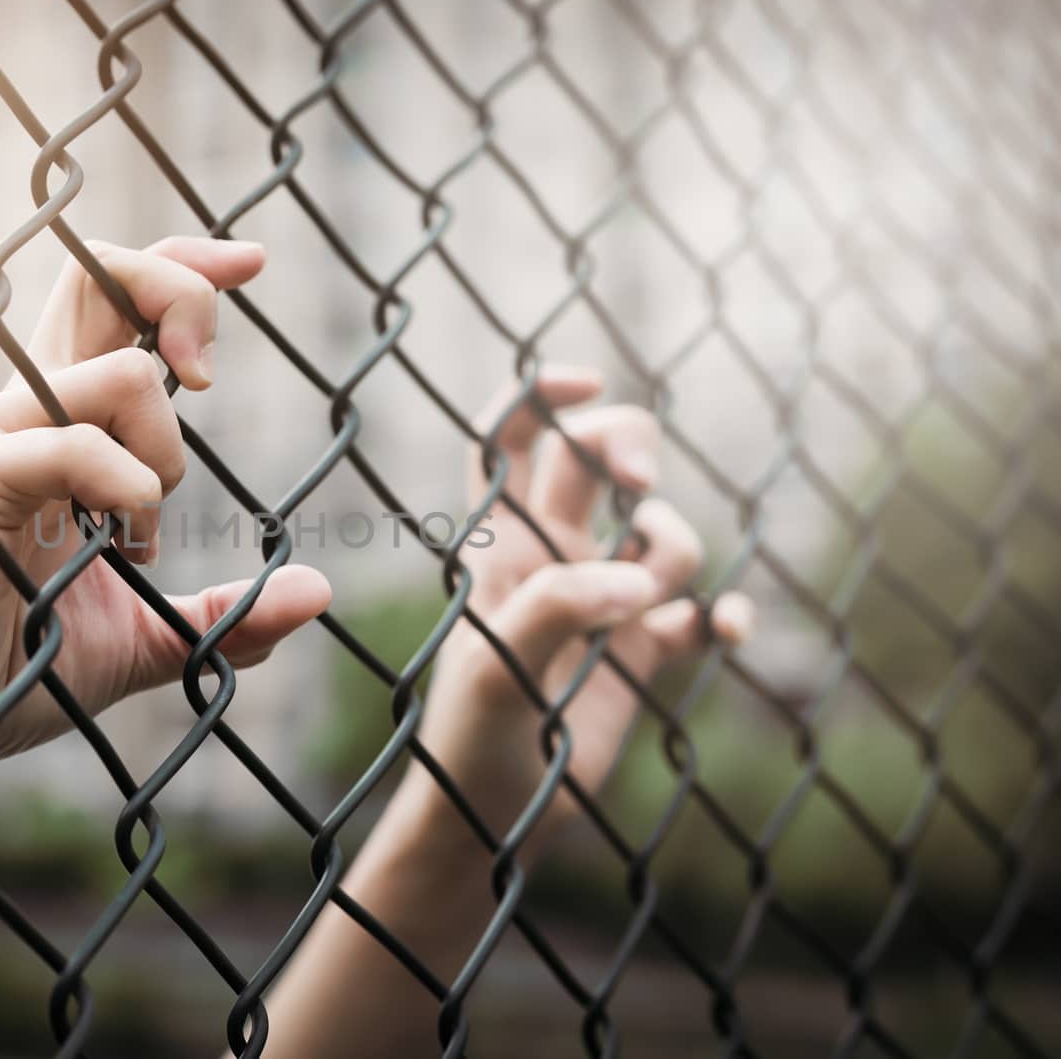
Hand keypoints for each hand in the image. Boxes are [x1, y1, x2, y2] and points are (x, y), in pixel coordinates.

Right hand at [0, 238, 331, 762]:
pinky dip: (130, 493)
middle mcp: (22, 407)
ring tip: (140, 531)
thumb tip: (316, 592)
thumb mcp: (144, 639)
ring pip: (119, 373)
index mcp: (57, 424)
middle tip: (207, 378)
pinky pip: (80, 446)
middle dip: (181, 292)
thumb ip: (224, 615)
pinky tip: (121, 546)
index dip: (182, 266)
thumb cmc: (17, 669)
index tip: (250, 261)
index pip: (111, 299)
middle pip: (99, 275)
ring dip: (166, 453)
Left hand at [419, 367, 753, 844]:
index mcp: (500, 545)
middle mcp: (553, 558)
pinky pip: (702, 610)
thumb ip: (557, 609)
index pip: (510, 442)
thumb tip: (633, 584)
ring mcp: (603, 602)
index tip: (591, 380)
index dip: (542, 394)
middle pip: (597, 456)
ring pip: (660, 531)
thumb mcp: (497, 669)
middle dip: (628, 444)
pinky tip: (728, 631)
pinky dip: (725, 612)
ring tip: (648, 606)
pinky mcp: (641, 653)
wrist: (492, 819)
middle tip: (639, 481)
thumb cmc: (470, 740)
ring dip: (674, 547)